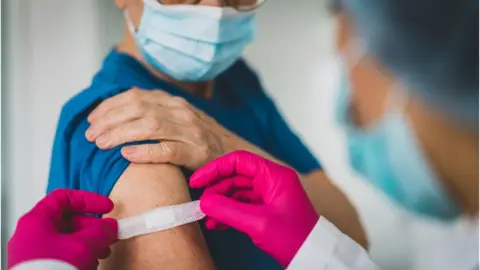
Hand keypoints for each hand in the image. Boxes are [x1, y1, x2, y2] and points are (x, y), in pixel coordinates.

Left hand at [8, 189, 117, 269]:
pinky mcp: (41, 266)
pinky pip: (63, 254)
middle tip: (108, 233)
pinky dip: (80, 255)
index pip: (63, 198)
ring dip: (89, 242)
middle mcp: (32, 234)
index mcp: (36, 221)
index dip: (88, 199)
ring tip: (103, 252)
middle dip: (93, 226)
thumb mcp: (83, 245)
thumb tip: (111, 226)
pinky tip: (91, 262)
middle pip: (67, 220)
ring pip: (67, 238)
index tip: (106, 207)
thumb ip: (101, 231)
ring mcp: (35, 252)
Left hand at [86, 88, 232, 169]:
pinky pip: (168, 150)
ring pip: (150, 127)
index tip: (91, 119)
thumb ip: (153, 112)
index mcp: (173, 101)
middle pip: (138, 109)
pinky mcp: (197, 152)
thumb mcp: (176, 117)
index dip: (109, 106)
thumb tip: (116, 113)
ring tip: (101, 144)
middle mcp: (181, 111)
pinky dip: (146, 151)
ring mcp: (190, 131)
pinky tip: (127, 155)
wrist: (232, 152)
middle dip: (110, 120)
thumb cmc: (197, 138)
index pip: (135, 96)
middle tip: (90, 135)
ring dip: (120, 134)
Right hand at [190, 151, 318, 267]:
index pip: (239, 161)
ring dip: (220, 203)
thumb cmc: (294, 237)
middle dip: (216, 189)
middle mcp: (272, 181)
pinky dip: (229, 213)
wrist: (314, 257)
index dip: (215, 168)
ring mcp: (269, 195)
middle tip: (201, 203)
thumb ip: (228, 210)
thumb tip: (204, 202)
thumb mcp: (258, 222)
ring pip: (237, 192)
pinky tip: (217, 224)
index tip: (197, 180)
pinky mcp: (267, 210)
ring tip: (207, 217)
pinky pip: (242, 205)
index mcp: (274, 175)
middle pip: (236, 176)